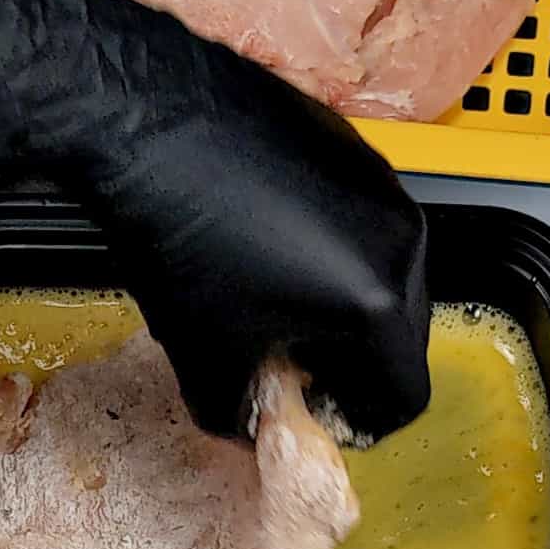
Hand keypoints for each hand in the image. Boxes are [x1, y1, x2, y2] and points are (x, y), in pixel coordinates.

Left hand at [0, 0, 429, 442]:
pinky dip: (335, 256)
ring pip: (387, 279)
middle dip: (356, 367)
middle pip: (403, 336)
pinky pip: (364, 227)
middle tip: (301, 376)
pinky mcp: (356, 149)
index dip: (366, 424)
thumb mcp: (206, 360)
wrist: (144, 120)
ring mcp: (382, 186)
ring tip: (282, 312)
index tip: (329, 420)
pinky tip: (275, 251)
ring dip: (346, 311)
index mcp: (378, 303)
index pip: (406, 395)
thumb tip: (252, 428)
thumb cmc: (180, 235)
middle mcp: (399, 241)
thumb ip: (241, 418)